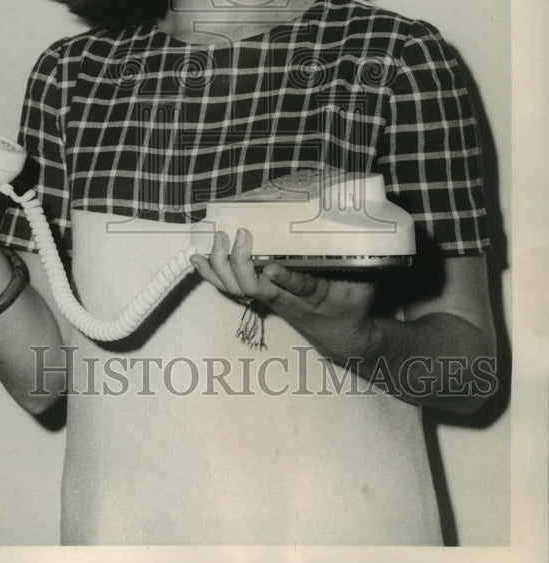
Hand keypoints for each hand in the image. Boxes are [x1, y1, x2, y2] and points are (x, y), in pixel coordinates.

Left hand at [190, 228, 380, 360]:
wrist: (341, 336)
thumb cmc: (351, 304)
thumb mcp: (364, 282)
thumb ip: (362, 258)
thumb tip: (365, 226)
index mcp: (314, 294)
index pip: (298, 288)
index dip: (284, 279)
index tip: (271, 266)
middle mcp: (285, 298)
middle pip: (255, 287)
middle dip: (241, 262)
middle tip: (238, 233)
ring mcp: (268, 298)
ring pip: (237, 288)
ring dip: (221, 265)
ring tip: (214, 239)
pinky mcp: (259, 295)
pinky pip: (229, 287)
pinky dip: (211, 272)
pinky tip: (197, 257)